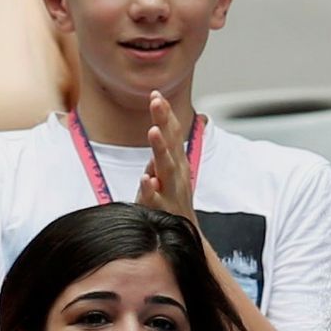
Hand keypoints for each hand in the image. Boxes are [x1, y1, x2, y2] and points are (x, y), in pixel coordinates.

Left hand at [136, 92, 196, 223]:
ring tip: (154, 132)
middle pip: (172, 143)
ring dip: (161, 149)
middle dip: (164, 121)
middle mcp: (178, 174)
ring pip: (166, 167)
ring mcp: (171, 191)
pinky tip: (147, 179)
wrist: (184, 237)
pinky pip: (156, 198)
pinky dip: (152, 188)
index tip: (156, 94)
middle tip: (157, 101)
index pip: (173, 133)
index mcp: (177, 162)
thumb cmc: (171, 203)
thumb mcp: (167, 172)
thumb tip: (160, 125)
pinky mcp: (163, 209)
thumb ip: (163, 151)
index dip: (165, 114)